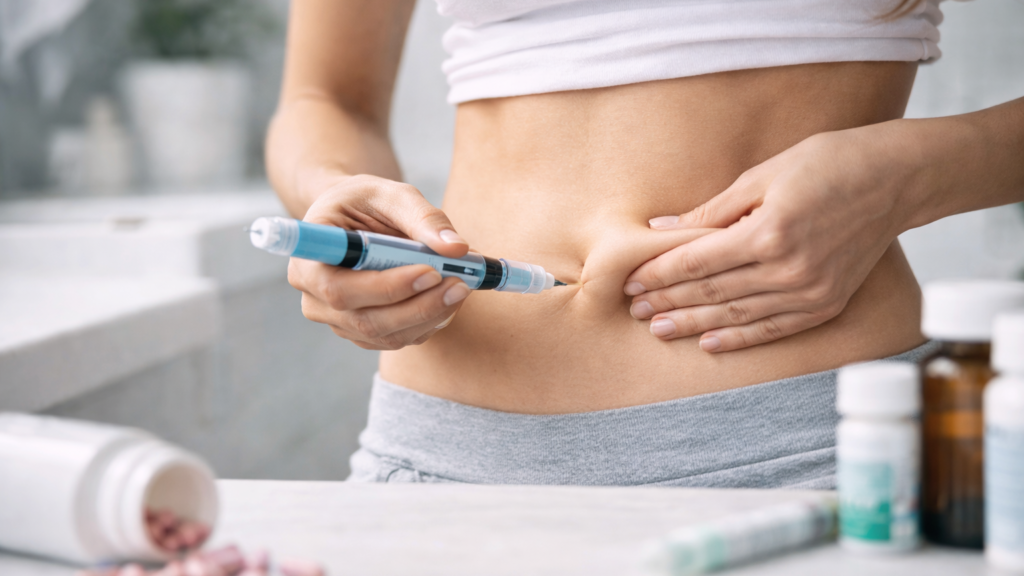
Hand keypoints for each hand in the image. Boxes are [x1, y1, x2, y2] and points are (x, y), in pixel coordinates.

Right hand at [288, 173, 472, 349]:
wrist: (354, 217)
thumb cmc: (366, 202)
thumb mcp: (391, 194)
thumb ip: (423, 217)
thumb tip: (456, 248)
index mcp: (308, 258)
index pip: (339, 288)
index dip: (384, 287)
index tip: (429, 271)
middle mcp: (314, 297)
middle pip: (365, 320)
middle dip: (419, 306)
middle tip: (459, 284)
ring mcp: (337, 320)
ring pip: (386, 334)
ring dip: (430, 316)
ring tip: (460, 287)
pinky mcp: (361, 332)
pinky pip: (398, 338)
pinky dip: (428, 322)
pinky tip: (448, 299)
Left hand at [624, 125, 913, 351]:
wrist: (898, 179)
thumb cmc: (829, 164)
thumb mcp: (764, 174)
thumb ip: (712, 209)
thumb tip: (662, 228)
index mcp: (769, 232)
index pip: (698, 262)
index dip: (660, 274)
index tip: (631, 281)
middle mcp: (789, 269)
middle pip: (712, 292)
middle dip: (669, 301)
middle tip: (634, 311)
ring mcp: (811, 292)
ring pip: (738, 315)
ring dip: (694, 324)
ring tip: (660, 330)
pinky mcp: (827, 303)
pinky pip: (775, 329)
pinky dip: (740, 338)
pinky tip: (710, 344)